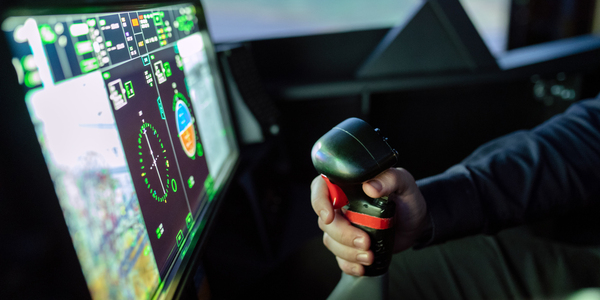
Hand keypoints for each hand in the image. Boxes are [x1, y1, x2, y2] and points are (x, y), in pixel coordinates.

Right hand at [311, 168, 427, 275]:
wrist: (415, 223)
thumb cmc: (407, 199)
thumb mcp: (404, 183)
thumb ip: (390, 179)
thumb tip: (371, 187)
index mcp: (347, 185)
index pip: (321, 187)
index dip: (319, 201)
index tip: (329, 216)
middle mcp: (341, 205)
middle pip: (325, 221)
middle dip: (343, 234)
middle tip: (365, 241)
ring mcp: (344, 226)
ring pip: (331, 241)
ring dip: (348, 252)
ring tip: (370, 255)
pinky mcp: (349, 245)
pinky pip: (340, 257)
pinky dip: (349, 264)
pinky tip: (362, 266)